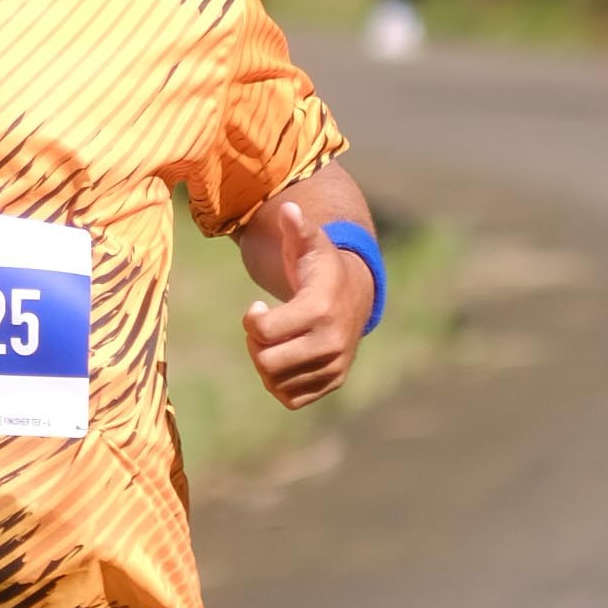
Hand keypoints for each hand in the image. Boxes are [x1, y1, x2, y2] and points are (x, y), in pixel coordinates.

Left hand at [240, 192, 372, 412]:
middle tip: (264, 327)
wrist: (355, 295)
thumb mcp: (310, 244)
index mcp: (320, 310)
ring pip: (275, 383)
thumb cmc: (321, 267)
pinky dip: (279, 382)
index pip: (263, 332)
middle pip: (266, 362)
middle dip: (256, 344)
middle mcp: (330, 343)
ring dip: (265, 362)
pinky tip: (284, 358)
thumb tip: (289, 209)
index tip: (258, 306)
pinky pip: (290, 398)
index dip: (251, 319)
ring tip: (275, 341)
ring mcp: (333, 366)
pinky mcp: (332, 383)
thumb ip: (298, 228)